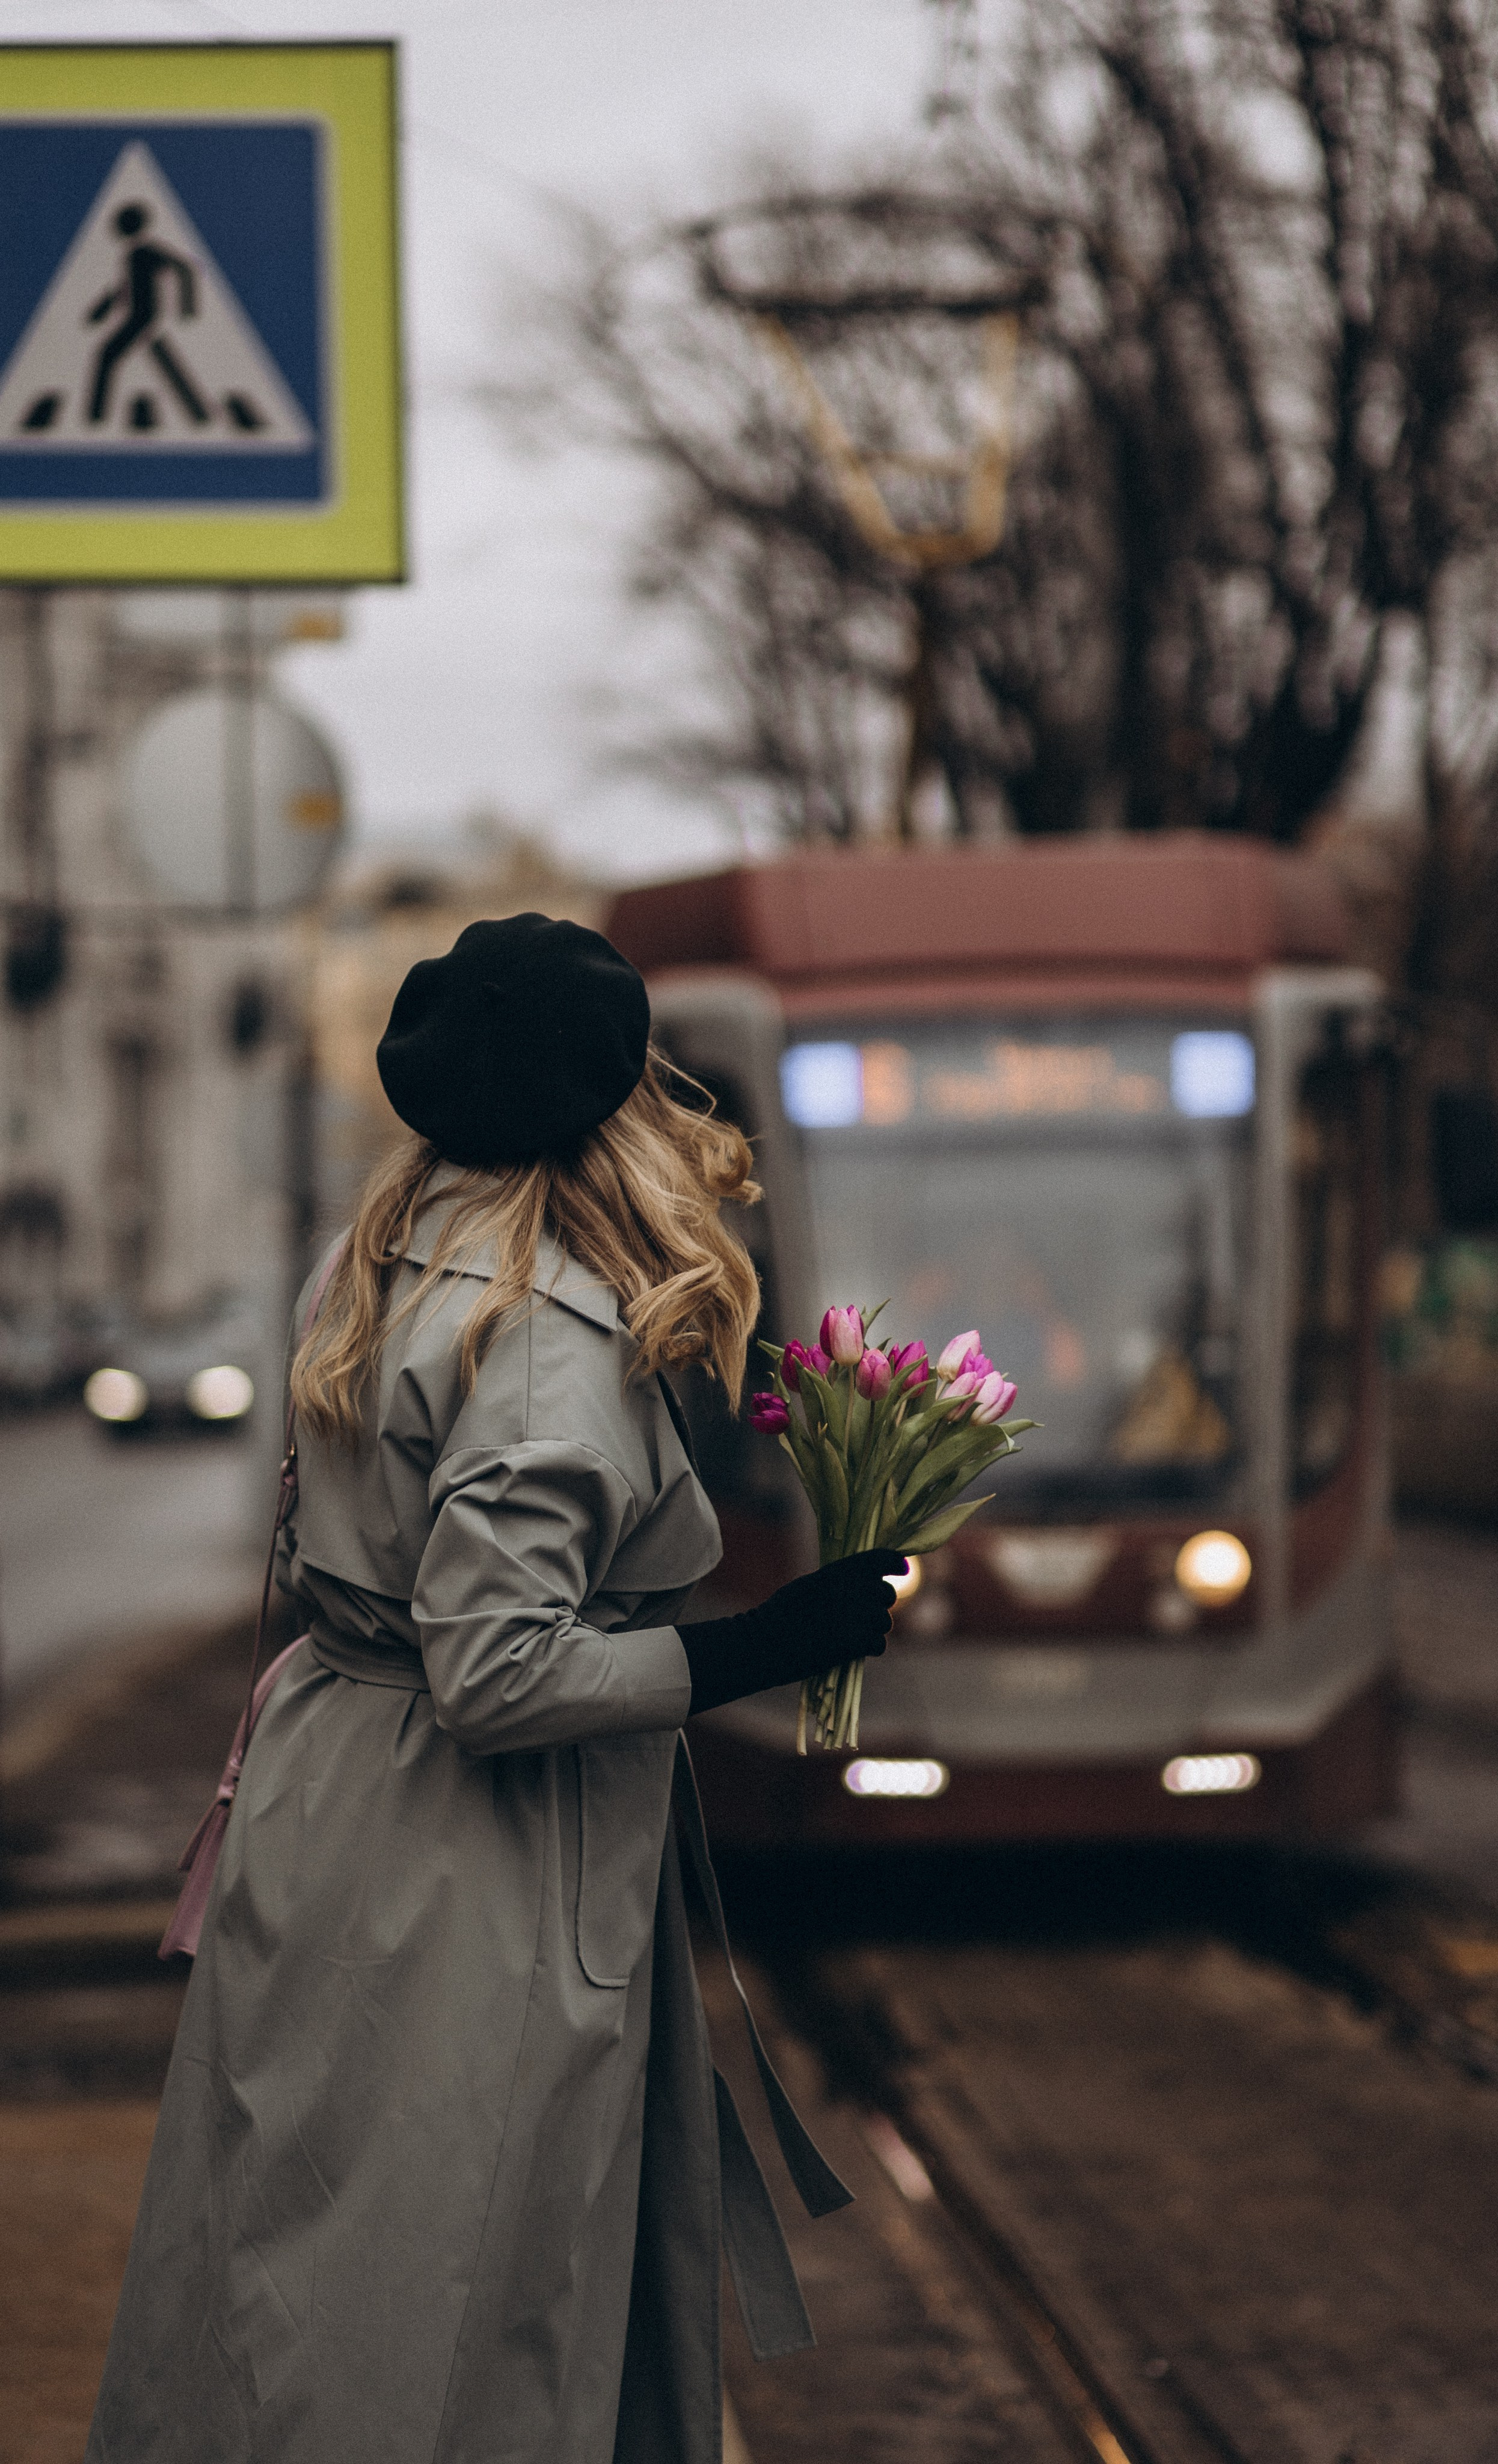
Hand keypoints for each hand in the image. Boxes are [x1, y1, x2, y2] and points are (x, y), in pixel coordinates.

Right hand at [678, 1548, 905, 1716]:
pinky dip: (870, 1648)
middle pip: (886, 1594)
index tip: (902, 1568)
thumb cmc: (779, 1616)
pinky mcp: (853, 1642)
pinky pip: (879, 1644)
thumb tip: (864, 1585)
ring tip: (852, 1636)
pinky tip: (854, 1650)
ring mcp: (853, 1616)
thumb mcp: (808, 1587)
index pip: (878, 1559)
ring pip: (885, 1622)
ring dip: (874, 1629)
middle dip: (879, 1605)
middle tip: (862, 1616)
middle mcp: (849, 1589)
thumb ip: (837, 1583)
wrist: (762, 1644)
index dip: (895, 1561)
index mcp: (836, 1572)